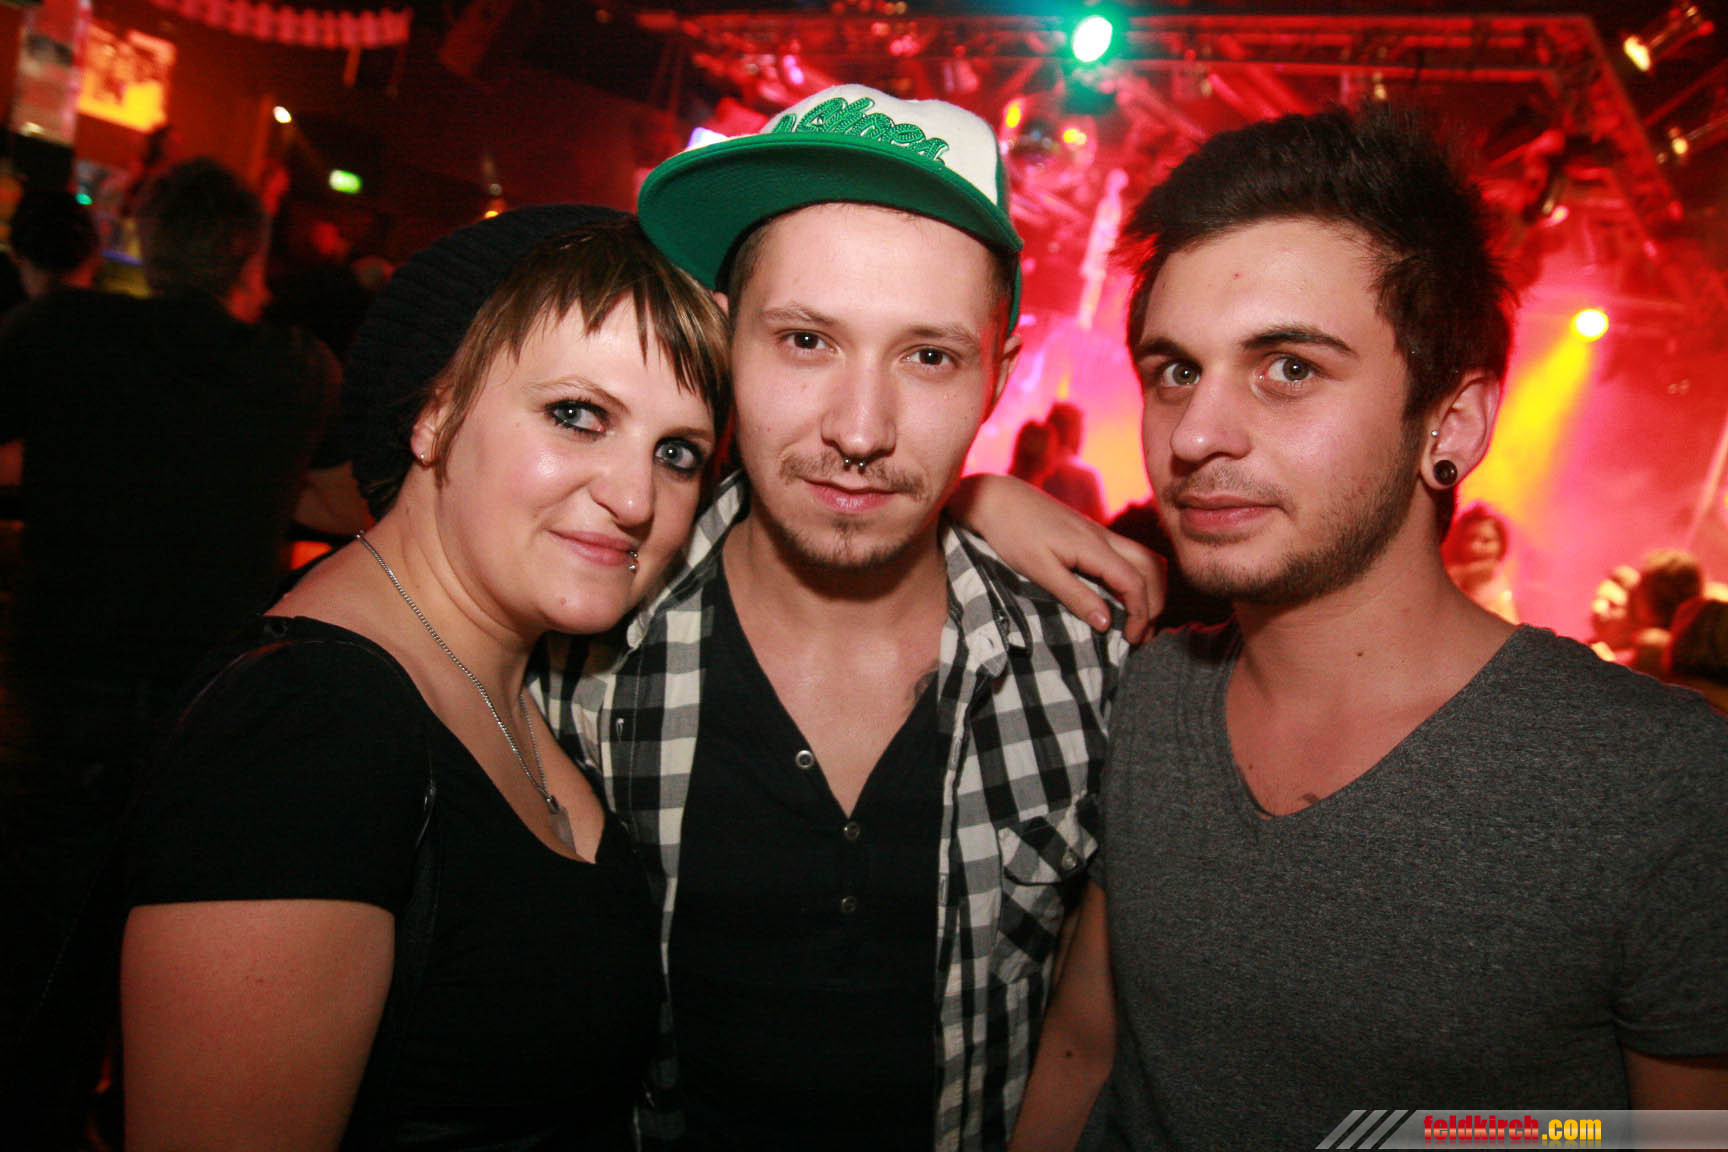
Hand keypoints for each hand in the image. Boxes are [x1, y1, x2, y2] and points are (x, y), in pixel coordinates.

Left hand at [948, 473, 1164, 642]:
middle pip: (1152, 568)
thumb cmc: (1012, 533)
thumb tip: (1106, 624)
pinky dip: (1137, 577)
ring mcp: (1100, 534)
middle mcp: (1104, 537)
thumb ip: (1075, 595)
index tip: (1132, 640)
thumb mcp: (1039, 569)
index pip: (1135, 582)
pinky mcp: (1091, 535)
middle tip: (1141, 634)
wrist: (997, 498)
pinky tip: (1121, 598)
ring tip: (1138, 619)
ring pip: (1145, 558)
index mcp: (1093, 547)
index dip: (1141, 613)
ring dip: (1150, 588)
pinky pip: (1128, 555)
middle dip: (1154, 602)